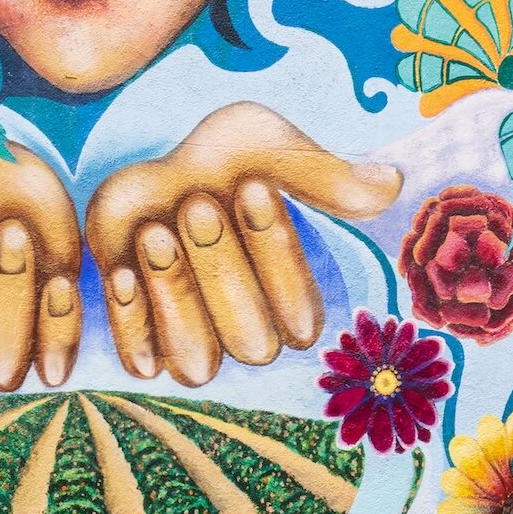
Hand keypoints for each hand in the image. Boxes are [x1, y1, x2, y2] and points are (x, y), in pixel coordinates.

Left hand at [82, 104, 400, 385]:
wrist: (150, 163)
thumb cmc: (222, 159)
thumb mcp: (269, 148)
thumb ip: (323, 175)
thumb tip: (389, 183)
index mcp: (291, 299)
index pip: (302, 316)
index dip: (278, 254)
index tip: (254, 187)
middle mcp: (248, 331)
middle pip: (252, 344)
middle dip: (223, 273)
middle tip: (198, 205)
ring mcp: (193, 340)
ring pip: (197, 365)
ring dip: (178, 301)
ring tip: (156, 232)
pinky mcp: (140, 337)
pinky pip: (139, 357)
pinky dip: (131, 319)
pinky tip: (124, 270)